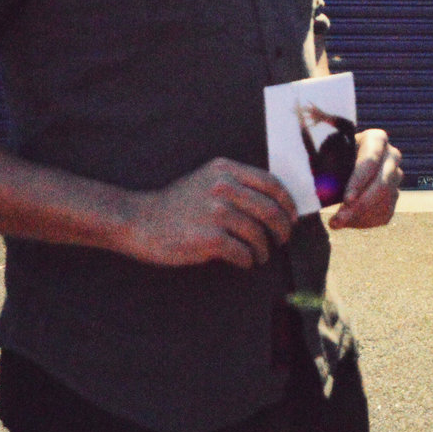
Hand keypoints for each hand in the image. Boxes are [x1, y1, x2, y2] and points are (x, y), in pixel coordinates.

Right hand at [126, 157, 297, 268]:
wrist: (141, 221)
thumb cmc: (176, 204)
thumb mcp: (206, 180)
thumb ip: (236, 183)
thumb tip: (274, 202)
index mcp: (225, 169)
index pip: (270, 182)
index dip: (287, 202)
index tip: (292, 216)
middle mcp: (223, 187)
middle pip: (269, 209)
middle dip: (283, 227)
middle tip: (283, 239)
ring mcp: (216, 212)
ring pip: (257, 233)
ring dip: (264, 249)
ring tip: (261, 255)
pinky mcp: (208, 238)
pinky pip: (242, 252)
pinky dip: (248, 260)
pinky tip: (245, 262)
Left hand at [329, 130, 402, 229]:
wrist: (340, 162)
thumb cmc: (332, 154)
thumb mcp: (330, 152)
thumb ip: (329, 163)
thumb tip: (325, 184)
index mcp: (377, 139)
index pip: (371, 160)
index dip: (359, 181)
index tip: (347, 199)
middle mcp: (392, 156)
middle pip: (382, 184)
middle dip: (360, 205)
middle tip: (340, 218)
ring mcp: (395, 177)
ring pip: (384, 201)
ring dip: (360, 216)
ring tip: (336, 222)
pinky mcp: (393, 196)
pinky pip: (384, 214)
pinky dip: (365, 222)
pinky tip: (347, 221)